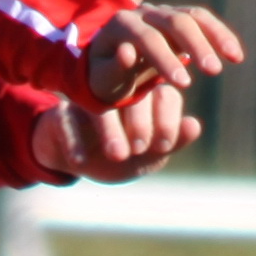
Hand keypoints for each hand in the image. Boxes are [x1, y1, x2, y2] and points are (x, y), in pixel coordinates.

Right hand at [32, 84, 198, 181]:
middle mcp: (121, 93)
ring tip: (117, 155)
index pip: (165, 97)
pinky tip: (80, 162)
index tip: (164, 146)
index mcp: (149, 97)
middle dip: (140, 124)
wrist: (78, 161)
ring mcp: (90, 103)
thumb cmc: (122, 154)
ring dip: (110, 133)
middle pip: (135, 99)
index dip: (167, 121)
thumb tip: (194, 125)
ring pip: (103, 111)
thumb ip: (173, 141)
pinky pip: (67, 123)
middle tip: (139, 149)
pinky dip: (74, 142)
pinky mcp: (61, 114)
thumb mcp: (150, 154)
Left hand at [85, 2, 243, 108]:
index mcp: (120, 24)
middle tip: (213, 72)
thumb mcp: (103, 80)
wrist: (108, 65)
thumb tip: (128, 52)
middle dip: (196, 45)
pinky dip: (221, 35)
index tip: (183, 85)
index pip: (146, 38)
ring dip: (217, 36)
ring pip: (195, 16)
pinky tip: (235, 55)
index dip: (165, 60)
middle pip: (175, 22)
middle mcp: (143, 12)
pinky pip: (204, 21)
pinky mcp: (179, 17)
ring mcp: (163, 12)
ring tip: (234, 59)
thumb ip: (114, 68)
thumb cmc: (104, 78)